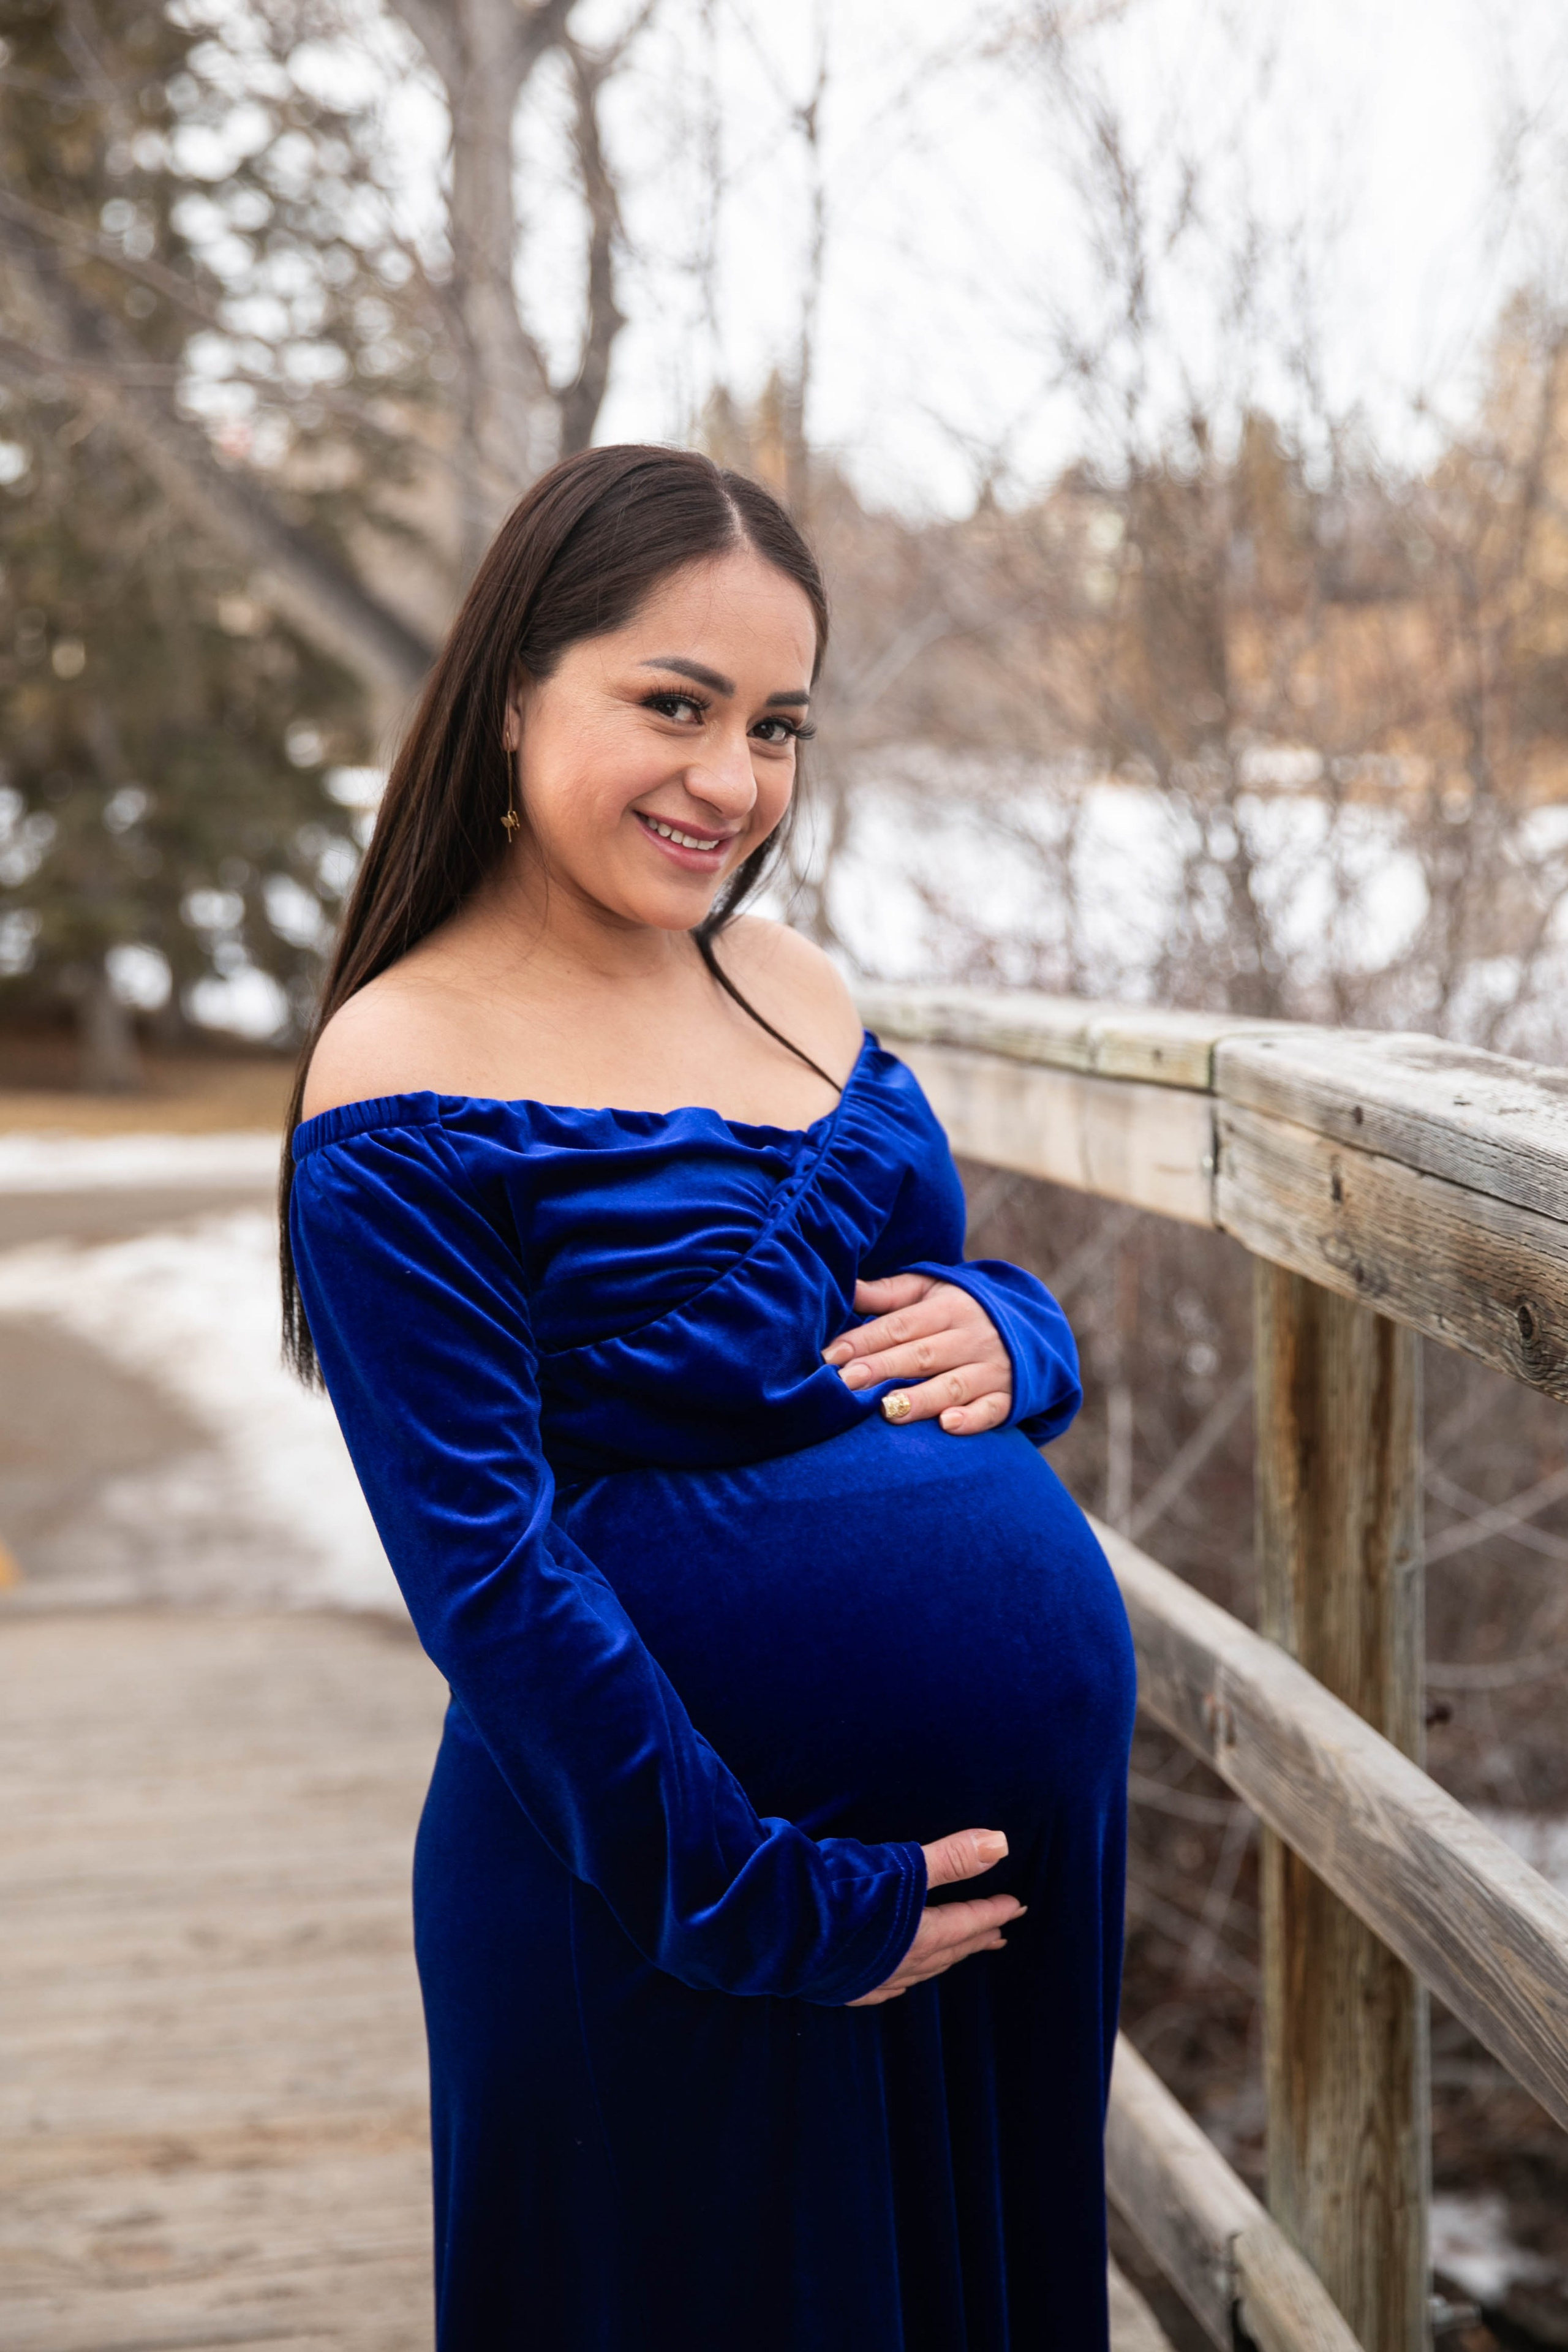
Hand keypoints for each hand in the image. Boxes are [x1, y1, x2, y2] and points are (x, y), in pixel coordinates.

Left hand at [823, 1273, 1011, 1433]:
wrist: (1031, 1327)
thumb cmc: (962, 1309)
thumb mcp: (930, 1290)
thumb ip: (889, 1294)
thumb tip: (846, 1287)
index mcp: (949, 1308)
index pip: (900, 1325)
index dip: (864, 1340)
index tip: (830, 1356)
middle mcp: (971, 1337)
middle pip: (921, 1354)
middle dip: (882, 1369)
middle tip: (845, 1384)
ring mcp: (992, 1369)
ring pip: (953, 1384)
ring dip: (920, 1397)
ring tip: (887, 1409)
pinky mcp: (1009, 1397)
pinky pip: (991, 1410)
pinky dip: (971, 1418)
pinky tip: (947, 1425)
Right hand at [847, 1828, 1022, 2005]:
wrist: (775, 1929)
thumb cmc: (838, 1893)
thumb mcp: (899, 1866)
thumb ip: (950, 1858)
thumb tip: (1001, 1845)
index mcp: (918, 1936)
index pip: (965, 1922)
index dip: (991, 1912)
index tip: (1015, 1907)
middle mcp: (900, 1964)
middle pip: (948, 1950)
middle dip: (975, 1938)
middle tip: (998, 1933)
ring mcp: (870, 1979)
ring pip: (920, 1970)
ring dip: (945, 1958)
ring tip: (958, 1952)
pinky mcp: (841, 1985)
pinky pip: (887, 1987)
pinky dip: (904, 1979)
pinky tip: (901, 1981)